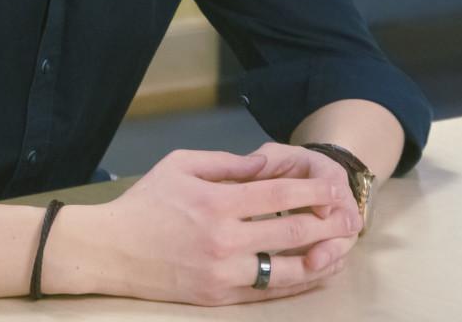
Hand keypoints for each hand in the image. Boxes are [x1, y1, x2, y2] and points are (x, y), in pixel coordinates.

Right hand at [48, 148, 358, 304]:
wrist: (113, 250)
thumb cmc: (147, 201)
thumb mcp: (182, 164)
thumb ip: (227, 163)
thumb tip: (265, 163)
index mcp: (217, 202)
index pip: (278, 195)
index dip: (312, 191)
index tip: (334, 186)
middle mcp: (225, 240)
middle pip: (290, 233)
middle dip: (325, 223)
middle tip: (349, 216)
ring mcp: (224, 274)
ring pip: (286, 270)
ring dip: (320, 259)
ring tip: (341, 248)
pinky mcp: (220, 298)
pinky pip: (268, 292)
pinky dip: (296, 282)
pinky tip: (313, 272)